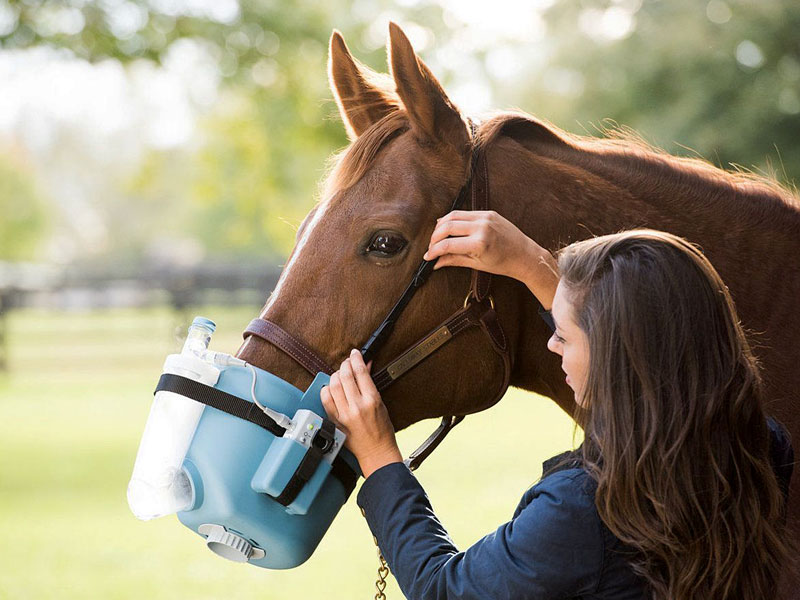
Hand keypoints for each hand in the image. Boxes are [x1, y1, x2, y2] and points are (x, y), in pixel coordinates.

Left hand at [320, 349, 402, 477]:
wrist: (376, 452)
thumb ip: (371, 385)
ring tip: (339, 374)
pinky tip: (330, 388)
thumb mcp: (381, 404)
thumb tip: (365, 367)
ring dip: (335, 376)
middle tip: (347, 362)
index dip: (356, 359)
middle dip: (345, 365)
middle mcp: (357, 406)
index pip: (361, 372)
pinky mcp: (336, 421)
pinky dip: (326, 390)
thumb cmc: (382, 431)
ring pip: (334, 386)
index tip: (355, 353)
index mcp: (372, 400)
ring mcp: (345, 414)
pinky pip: (326, 400)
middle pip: (345, 376)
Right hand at [424, 210, 558, 308]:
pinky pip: (465, 213)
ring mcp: (486, 217)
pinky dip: (454, 219)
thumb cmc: (504, 263)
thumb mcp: (477, 264)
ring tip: (437, 237)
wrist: (525, 255)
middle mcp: (482, 227)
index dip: (433, 251)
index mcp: (479, 243)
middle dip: (434, 237)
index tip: (428, 257)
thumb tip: (436, 263)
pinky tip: (448, 226)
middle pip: (447, 226)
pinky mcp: (489, 212)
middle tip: (431, 247)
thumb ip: (454, 260)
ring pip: (453, 215)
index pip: (447, 244)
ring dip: (441, 225)